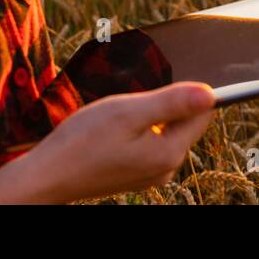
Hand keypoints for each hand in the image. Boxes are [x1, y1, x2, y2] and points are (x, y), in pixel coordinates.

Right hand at [17, 82, 217, 203]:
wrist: (47, 176)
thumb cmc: (83, 141)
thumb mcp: (128, 112)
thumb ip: (171, 102)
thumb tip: (210, 94)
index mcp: (169, 152)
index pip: (201, 113)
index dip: (186, 90)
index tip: (160, 81)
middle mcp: (165, 168)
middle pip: (183, 122)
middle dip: (163, 102)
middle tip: (130, 98)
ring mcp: (149, 174)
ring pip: (163, 130)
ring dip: (147, 114)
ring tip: (116, 114)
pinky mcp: (133, 174)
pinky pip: (147, 142)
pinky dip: (135, 128)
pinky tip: (111, 129)